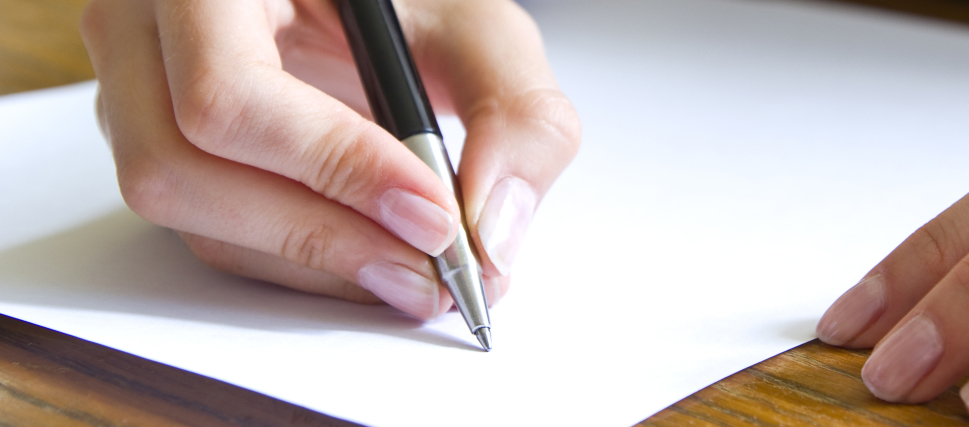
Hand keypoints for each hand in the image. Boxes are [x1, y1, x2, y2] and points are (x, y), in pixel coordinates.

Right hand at [80, 0, 579, 318]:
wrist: (368, 12)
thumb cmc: (409, 3)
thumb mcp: (478, 30)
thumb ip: (515, 114)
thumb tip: (491, 232)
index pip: (229, 90)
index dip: (333, 165)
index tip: (433, 214)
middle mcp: (143, 28)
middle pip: (181, 167)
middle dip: (321, 234)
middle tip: (431, 266)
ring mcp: (133, 90)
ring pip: (185, 211)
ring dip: (311, 261)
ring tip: (415, 274)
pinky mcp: (158, 145)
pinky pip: (206, 229)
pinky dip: (297, 260)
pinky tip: (373, 259)